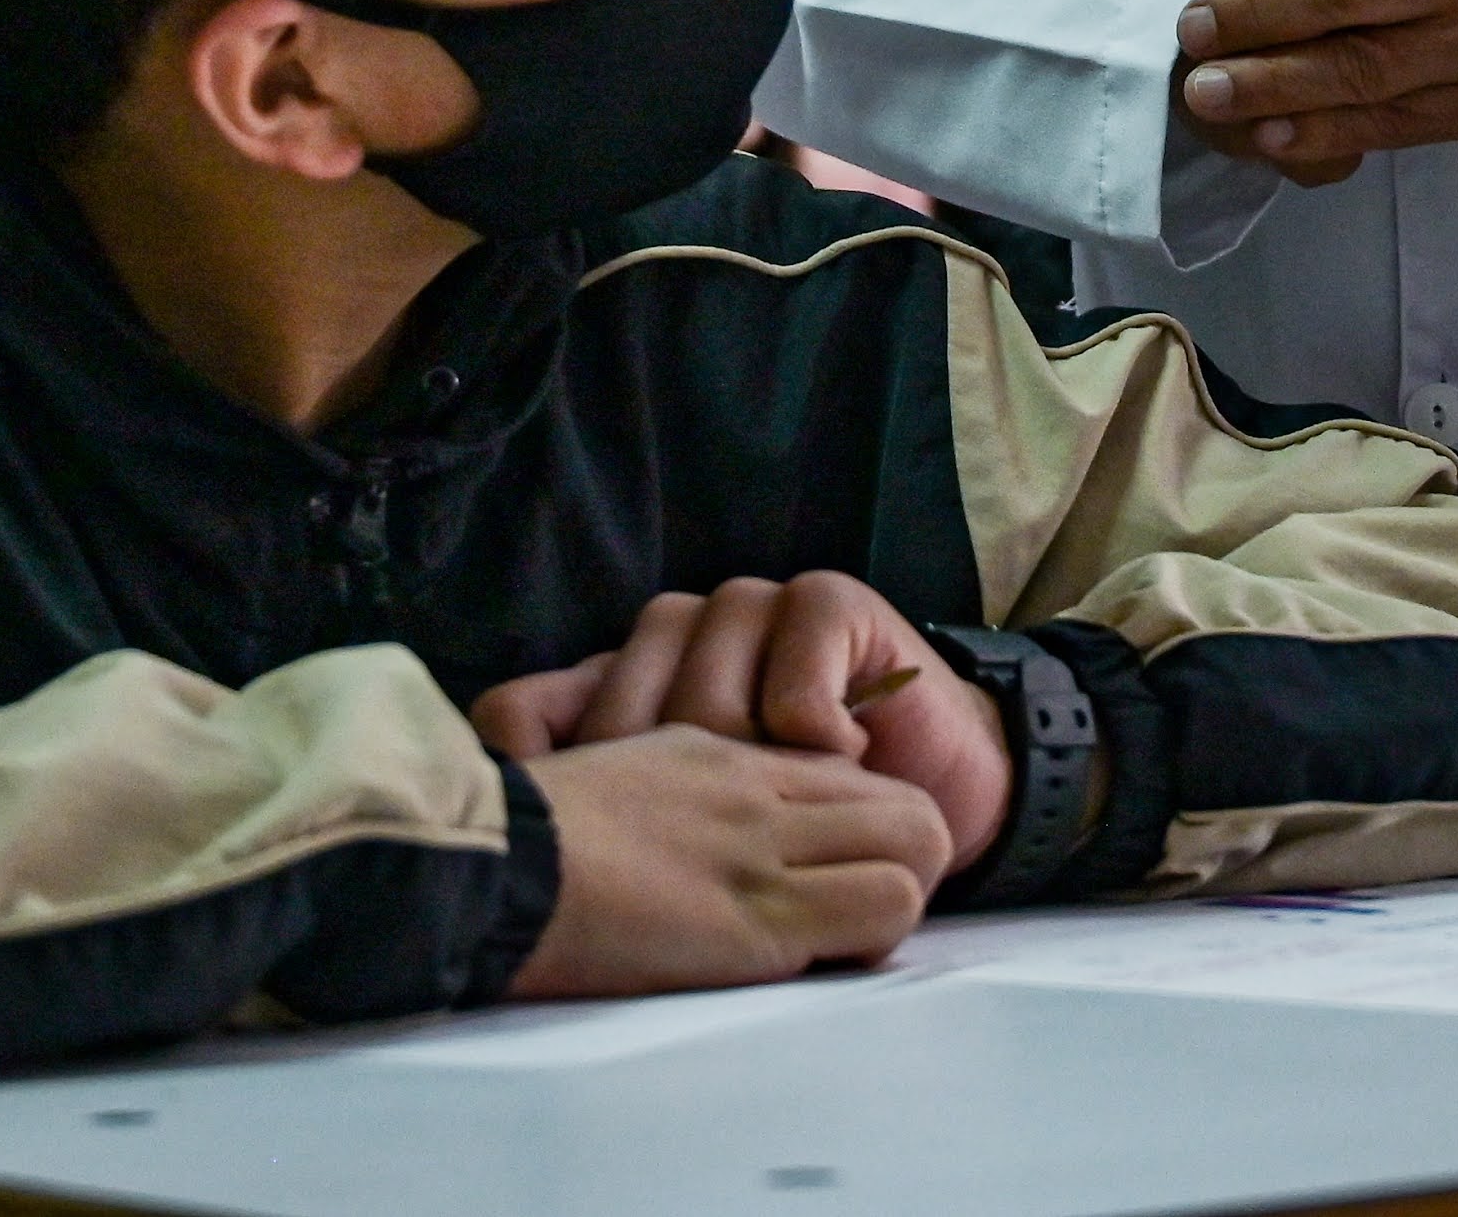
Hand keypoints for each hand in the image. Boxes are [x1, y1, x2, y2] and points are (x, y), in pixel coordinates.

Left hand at [472, 574, 1007, 872]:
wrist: (940, 789)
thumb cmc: (804, 830)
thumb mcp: (687, 852)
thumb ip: (609, 828)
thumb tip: (517, 848)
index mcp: (616, 686)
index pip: (519, 719)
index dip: (538, 787)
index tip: (578, 857)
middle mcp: (668, 637)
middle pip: (617, 717)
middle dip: (669, 804)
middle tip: (723, 851)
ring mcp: (745, 609)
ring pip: (701, 693)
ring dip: (750, 768)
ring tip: (790, 811)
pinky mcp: (823, 602)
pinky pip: (791, 657)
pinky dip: (812, 721)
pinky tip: (839, 755)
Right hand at [504, 730, 948, 998]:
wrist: (491, 871)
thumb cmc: (526, 840)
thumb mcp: (615, 777)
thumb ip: (675, 787)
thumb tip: (699, 826)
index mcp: (717, 754)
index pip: (847, 770)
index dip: (859, 826)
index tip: (831, 867)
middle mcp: (759, 791)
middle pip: (906, 804)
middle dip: (903, 861)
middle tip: (855, 910)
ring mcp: (767, 850)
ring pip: (918, 844)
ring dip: (898, 900)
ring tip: (842, 940)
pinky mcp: (762, 918)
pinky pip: (882, 906)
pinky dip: (875, 937)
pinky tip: (822, 958)